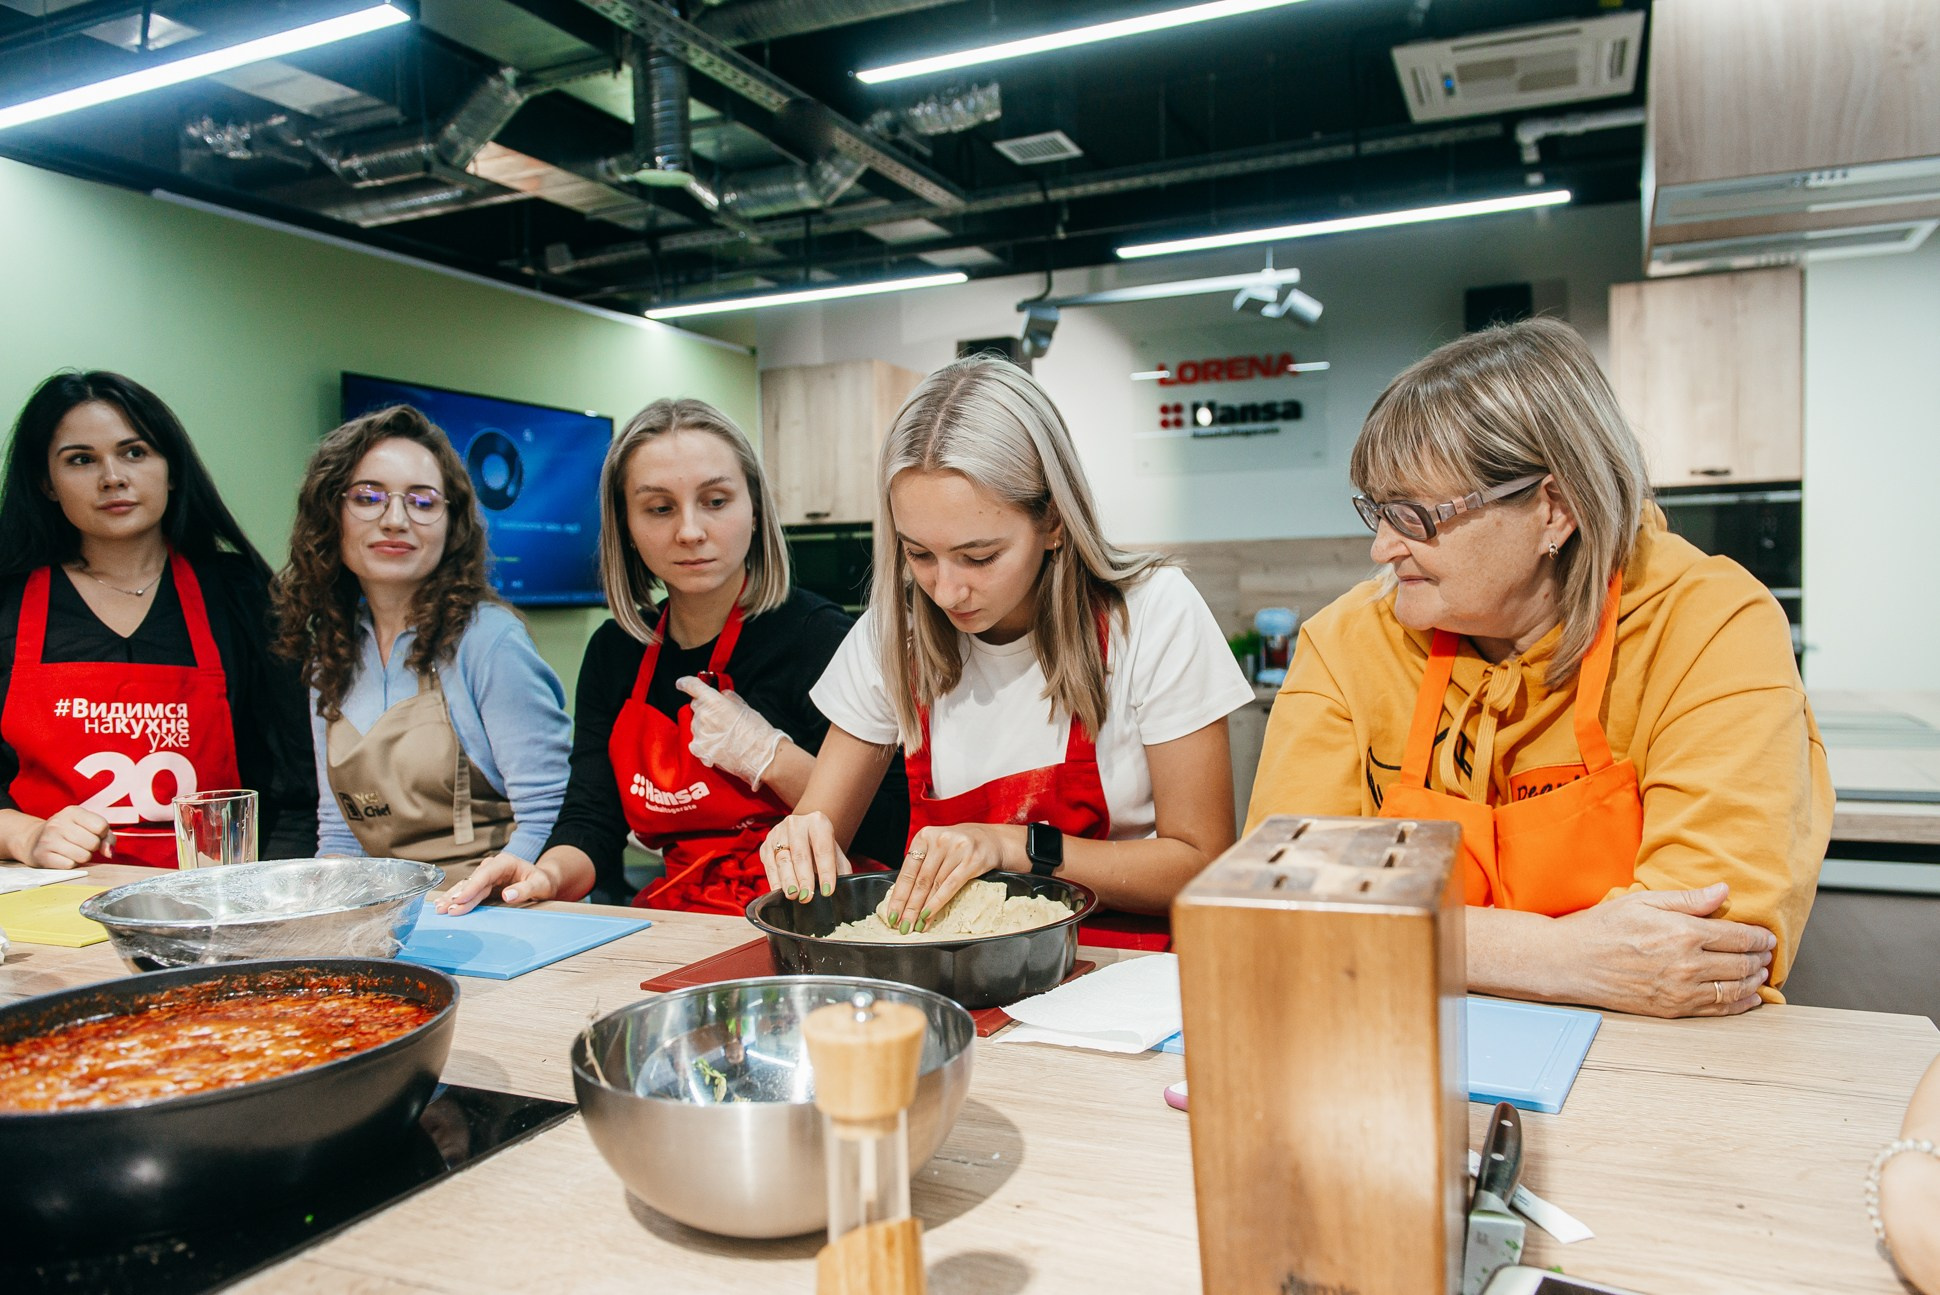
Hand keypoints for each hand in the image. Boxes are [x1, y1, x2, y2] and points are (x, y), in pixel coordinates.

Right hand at [26, 806, 112, 868]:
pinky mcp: (42, 855)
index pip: (101, 826)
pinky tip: (63, 857)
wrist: (34, 840)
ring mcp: (48, 839)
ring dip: (83, 857)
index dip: (102, 834)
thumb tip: (109, 852)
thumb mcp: (88, 826)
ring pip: (84, 856)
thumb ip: (107, 836)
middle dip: (92, 847)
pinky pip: (70, 865)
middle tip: (81, 844)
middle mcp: (58, 823)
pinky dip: (71, 864)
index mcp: (73, 811)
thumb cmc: (69, 833)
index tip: (93, 834)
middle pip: (94, 843)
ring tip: (73, 850)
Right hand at [435, 852, 547, 914]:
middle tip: (445, 909)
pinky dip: (456, 899)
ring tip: (439, 908)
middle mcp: (492, 867)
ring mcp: (486, 876)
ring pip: (466, 887)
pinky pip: (468, 892)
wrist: (543, 880)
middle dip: (458, 895)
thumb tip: (508, 895)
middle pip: (472, 882)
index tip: (460, 899)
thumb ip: (525, 889)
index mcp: (505, 862)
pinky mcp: (483, 886)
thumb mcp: (540, 885)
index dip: (471, 887)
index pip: (485, 875)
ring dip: (453, 898)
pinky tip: (443, 905)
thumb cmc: (542, 881)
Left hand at [676, 676, 786, 788]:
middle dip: (704, 709)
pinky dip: (704, 742)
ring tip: (723, 735)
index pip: (692, 686)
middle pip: (695, 706)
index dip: (685, 683)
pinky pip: (696, 741)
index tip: (681, 683)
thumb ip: (729, 698)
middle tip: (720, 718)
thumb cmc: (756, 731)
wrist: (761, 756)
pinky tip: (719, 745)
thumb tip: (722, 695)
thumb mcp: (745, 707)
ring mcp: (699, 733)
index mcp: (713, 701)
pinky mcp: (699, 749)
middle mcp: (702, 715)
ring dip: (705, 726)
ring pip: (696, 724)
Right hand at [759, 811, 851, 901]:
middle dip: (804, 878)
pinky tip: (779, 891)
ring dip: (788, 880)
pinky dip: (774, 880)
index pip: (823, 849)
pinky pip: (769, 865)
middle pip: (800, 855)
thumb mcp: (834, 850)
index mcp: (817, 822)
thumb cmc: (820, 844)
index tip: (828, 891)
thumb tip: (845, 886)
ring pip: (782, 860)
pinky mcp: (766, 845)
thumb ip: (840, 867)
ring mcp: (778, 833)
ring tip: (793, 895)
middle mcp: (796, 824)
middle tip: (807, 897)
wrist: (802, 828)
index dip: (826, 871)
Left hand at [880, 824, 1021, 932]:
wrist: (990, 839)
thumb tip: (902, 899)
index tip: (891, 914)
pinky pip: (950, 886)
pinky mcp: (971, 861)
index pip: (907, 871)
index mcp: (924, 836)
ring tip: (915, 926)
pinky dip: (937, 903)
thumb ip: (921, 865)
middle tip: (901, 926)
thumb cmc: (957, 847)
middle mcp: (938, 841)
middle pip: (919, 880)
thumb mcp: (936, 848)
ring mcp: (956, 850)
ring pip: (934, 885)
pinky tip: (929, 916)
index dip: (898, 895)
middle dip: (908, 907)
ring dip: (922, 909)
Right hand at [1554, 882, 1774, 1016]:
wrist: (1571, 962)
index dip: (1759, 937)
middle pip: (1742, 963)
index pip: (1738, 937)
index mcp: (1683, 933)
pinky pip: (1717, 1010)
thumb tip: (1723, 892)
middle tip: (1767, 954)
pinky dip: (1740, 1005)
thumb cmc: (1603, 927)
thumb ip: (1688, 899)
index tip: (1767, 936)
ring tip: (1761, 973)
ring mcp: (1681, 991)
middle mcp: (1688, 964)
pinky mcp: (1672, 1009)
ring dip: (1755, 981)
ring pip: (1735, 989)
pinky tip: (1748, 998)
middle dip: (1760, 958)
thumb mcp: (1643, 900)